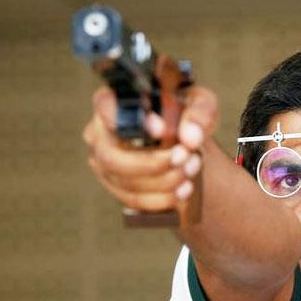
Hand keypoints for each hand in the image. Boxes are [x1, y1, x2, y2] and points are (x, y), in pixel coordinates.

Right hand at [82, 85, 218, 211]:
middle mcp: (100, 132)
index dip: (132, 122)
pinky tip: (183, 190)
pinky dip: (162, 199)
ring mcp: (103, 163)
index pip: (105, 107)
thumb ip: (199, 113)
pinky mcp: (115, 186)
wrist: (185, 144)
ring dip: (164, 181)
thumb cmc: (184, 116)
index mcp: (114, 101)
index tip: (162, 131)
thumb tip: (191, 137)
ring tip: (191, 170)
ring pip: (124, 182)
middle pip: (111, 157)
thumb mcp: (200, 104)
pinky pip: (133, 200)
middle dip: (153, 163)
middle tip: (185, 157)